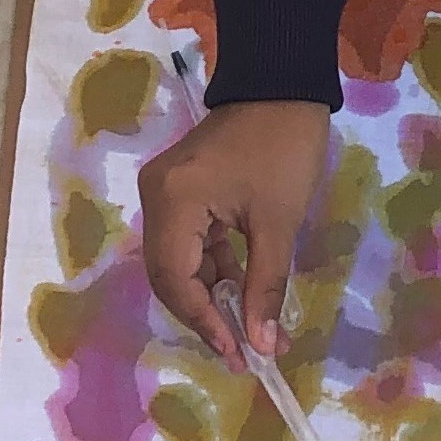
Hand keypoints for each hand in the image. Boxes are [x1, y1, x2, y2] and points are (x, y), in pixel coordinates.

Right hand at [140, 99, 332, 368]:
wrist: (282, 87)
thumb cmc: (285, 148)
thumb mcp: (279, 222)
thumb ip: (266, 286)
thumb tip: (261, 344)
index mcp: (174, 201)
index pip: (174, 280)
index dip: (204, 321)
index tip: (238, 353)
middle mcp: (156, 198)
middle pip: (168, 277)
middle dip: (205, 316)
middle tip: (242, 351)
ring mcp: (165, 193)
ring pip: (178, 263)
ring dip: (213, 296)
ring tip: (251, 331)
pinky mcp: (181, 191)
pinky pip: (189, 243)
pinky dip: (215, 270)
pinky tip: (244, 294)